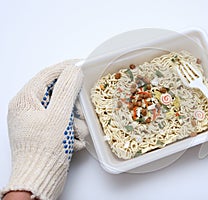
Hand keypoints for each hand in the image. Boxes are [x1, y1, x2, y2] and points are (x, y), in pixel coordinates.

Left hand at [1, 60, 82, 199]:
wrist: (40, 180)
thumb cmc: (44, 149)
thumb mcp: (57, 116)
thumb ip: (66, 89)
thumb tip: (73, 70)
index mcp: (25, 101)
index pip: (47, 75)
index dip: (65, 68)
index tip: (81, 64)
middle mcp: (29, 110)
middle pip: (57, 94)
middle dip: (73, 104)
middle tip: (80, 112)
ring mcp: (37, 122)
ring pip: (64, 111)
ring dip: (75, 122)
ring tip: (75, 133)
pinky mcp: (46, 134)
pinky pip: (64, 124)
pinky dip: (72, 131)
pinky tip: (72, 141)